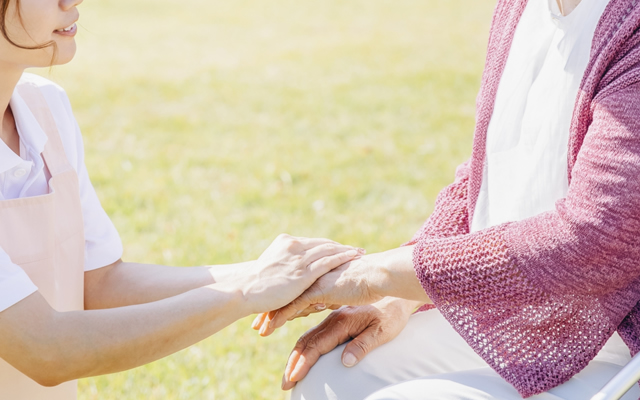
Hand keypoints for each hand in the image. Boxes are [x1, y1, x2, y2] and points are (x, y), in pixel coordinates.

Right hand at [232, 234, 362, 313]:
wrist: (244, 290)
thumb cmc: (254, 286)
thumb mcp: (270, 270)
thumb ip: (284, 267)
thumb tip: (293, 276)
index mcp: (285, 242)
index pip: (313, 243)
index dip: (329, 246)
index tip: (341, 248)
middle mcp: (294, 246)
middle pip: (324, 244)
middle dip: (341, 247)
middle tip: (357, 250)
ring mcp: (299, 258)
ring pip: (328, 250)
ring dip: (346, 251)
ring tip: (360, 254)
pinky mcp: (303, 272)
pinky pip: (327, 261)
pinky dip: (342, 258)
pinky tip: (353, 258)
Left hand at [255, 254, 384, 335]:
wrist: (381, 275)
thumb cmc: (371, 284)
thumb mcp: (346, 293)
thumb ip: (332, 297)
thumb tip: (324, 302)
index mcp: (318, 278)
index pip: (294, 291)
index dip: (280, 302)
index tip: (267, 313)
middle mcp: (313, 280)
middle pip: (285, 295)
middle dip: (269, 308)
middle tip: (256, 323)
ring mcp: (314, 283)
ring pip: (286, 300)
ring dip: (270, 315)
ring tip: (258, 329)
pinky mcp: (318, 289)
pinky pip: (294, 305)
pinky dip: (281, 316)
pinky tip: (270, 326)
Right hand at [280, 297, 421, 389]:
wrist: (395, 293)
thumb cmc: (392, 315)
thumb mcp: (382, 332)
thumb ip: (363, 345)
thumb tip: (345, 363)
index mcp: (342, 321)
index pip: (317, 345)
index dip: (303, 363)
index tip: (294, 378)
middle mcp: (334, 318)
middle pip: (306, 342)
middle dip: (293, 363)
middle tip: (285, 383)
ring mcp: (333, 317)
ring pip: (308, 337)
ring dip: (296, 356)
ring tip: (289, 373)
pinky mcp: (336, 318)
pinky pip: (314, 333)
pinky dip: (304, 346)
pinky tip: (302, 355)